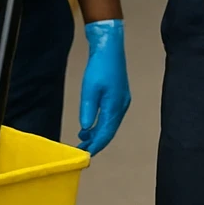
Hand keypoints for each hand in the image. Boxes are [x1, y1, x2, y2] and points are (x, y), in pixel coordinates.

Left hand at [78, 19, 129, 154]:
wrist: (109, 49)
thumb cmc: (99, 67)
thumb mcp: (89, 89)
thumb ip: (88, 111)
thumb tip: (86, 129)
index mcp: (115, 106)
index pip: (106, 133)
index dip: (96, 146)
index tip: (84, 155)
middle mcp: (121, 106)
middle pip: (110, 131)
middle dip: (97, 143)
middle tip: (81, 151)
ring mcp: (122, 102)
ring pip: (111, 125)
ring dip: (98, 134)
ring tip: (82, 140)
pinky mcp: (119, 97)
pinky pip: (111, 117)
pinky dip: (101, 124)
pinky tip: (90, 126)